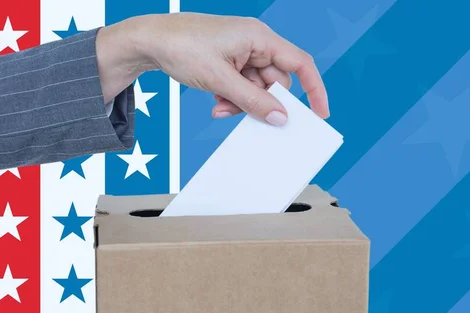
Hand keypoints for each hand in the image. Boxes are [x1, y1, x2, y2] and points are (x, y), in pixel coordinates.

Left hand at [96, 13, 328, 125]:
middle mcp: (255, 43)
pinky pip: (244, 86)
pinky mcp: (231, 61)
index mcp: (259, 38)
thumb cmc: (182, 47)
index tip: (319, 113)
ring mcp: (242, 52)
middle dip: (261, 102)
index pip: (299, 63)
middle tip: (240, 113)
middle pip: (276, 81)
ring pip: (258, 87)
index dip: (314, 89)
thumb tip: (280, 117)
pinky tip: (216, 101)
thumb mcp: (220, 80)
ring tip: (220, 107)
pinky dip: (233, 97)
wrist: (149, 41)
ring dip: (242, 102)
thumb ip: (253, 101)